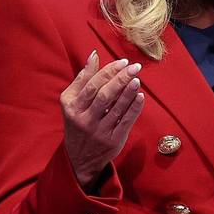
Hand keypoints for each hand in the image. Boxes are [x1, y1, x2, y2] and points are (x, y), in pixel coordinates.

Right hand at [61, 51, 145, 189]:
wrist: (79, 158)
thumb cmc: (77, 122)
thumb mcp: (72, 102)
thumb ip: (83, 79)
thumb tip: (94, 55)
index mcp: (73, 107)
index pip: (92, 85)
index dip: (108, 72)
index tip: (122, 62)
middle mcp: (84, 119)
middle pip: (104, 95)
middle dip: (120, 79)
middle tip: (135, 66)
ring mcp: (99, 131)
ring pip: (116, 108)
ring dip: (129, 92)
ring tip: (137, 79)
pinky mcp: (113, 140)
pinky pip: (126, 121)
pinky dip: (134, 108)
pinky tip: (141, 96)